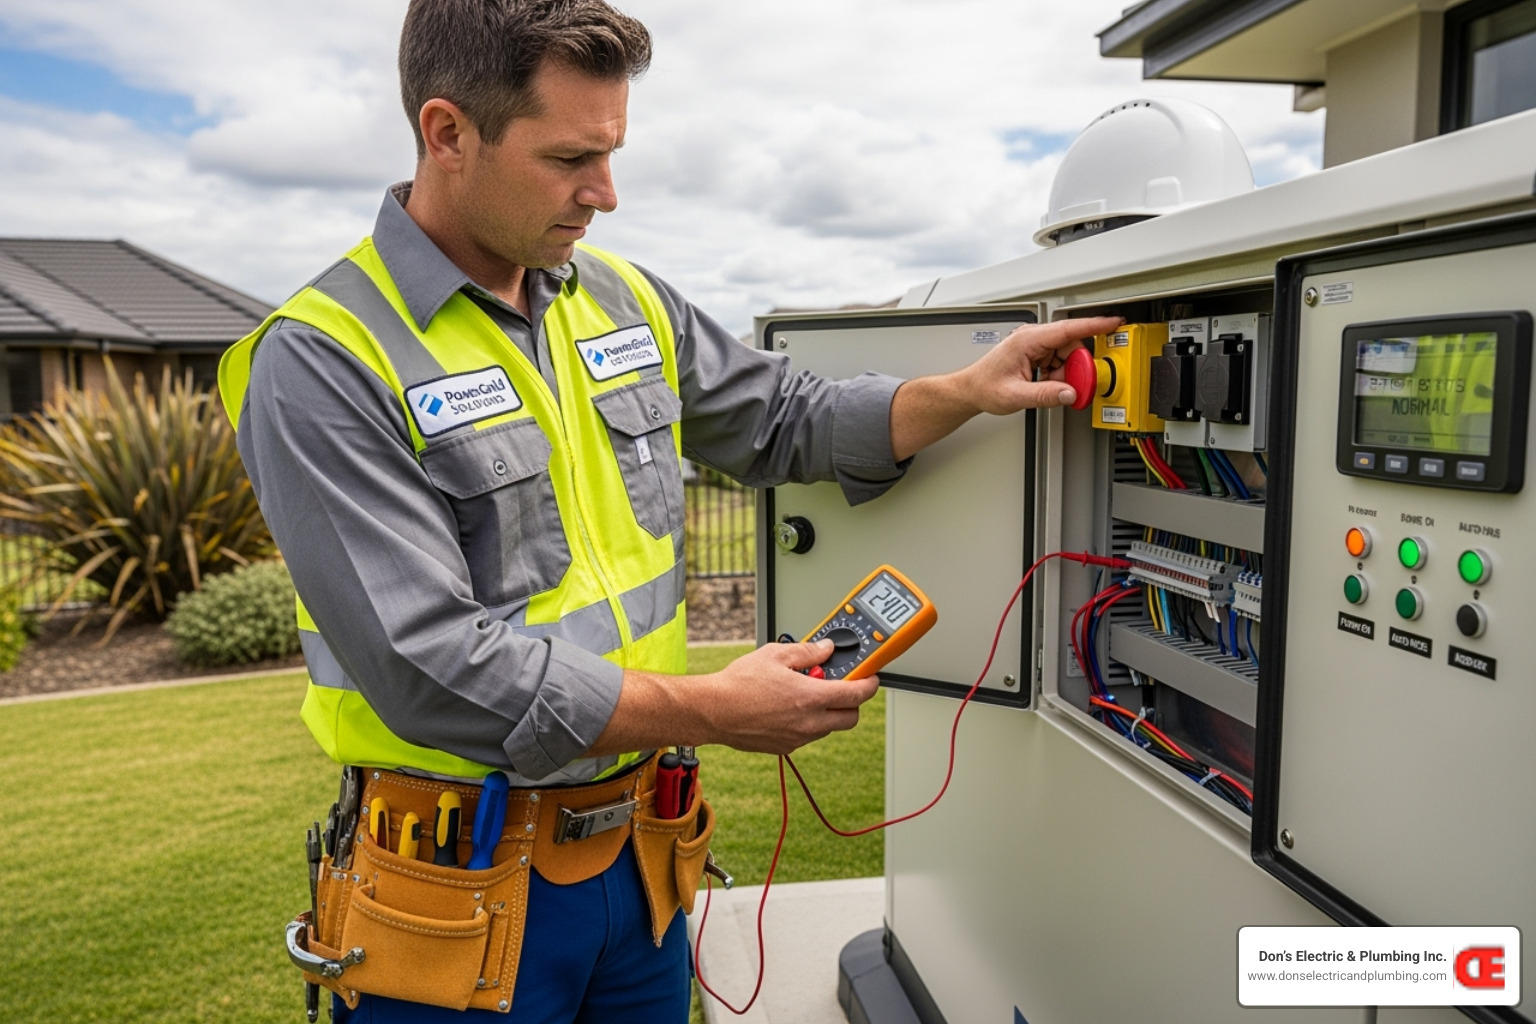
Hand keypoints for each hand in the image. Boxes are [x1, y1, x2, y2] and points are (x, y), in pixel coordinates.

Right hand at [700, 640, 879, 754]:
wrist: (713, 711)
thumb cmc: (738, 683)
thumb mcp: (776, 654)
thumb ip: (807, 652)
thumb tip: (825, 650)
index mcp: (811, 697)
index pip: (857, 695)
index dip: (869, 685)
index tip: (870, 678)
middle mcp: (809, 722)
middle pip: (850, 718)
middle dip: (851, 702)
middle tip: (838, 686)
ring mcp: (797, 738)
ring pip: (829, 727)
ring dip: (828, 712)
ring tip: (804, 693)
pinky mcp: (784, 747)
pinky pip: (808, 735)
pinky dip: (808, 722)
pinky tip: (788, 707)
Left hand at [888, 315, 1121, 459]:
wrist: (970, 389)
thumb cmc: (985, 386)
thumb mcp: (1016, 395)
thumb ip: (1045, 395)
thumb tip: (1069, 393)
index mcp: (1028, 339)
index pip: (1068, 328)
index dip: (1094, 324)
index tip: (1114, 321)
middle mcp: (1032, 338)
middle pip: (1070, 346)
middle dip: (1075, 367)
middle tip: (1074, 385)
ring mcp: (1034, 346)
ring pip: (1065, 356)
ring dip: (1064, 374)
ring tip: (1047, 388)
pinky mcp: (1035, 355)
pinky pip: (1057, 363)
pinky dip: (1057, 376)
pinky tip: (1044, 386)